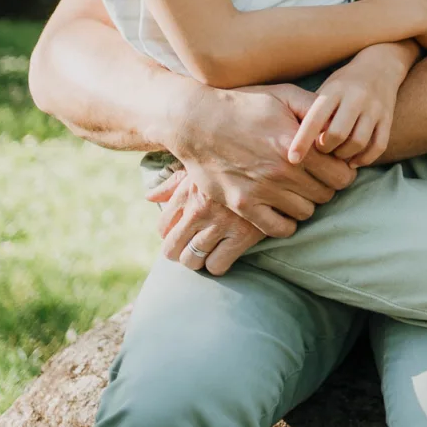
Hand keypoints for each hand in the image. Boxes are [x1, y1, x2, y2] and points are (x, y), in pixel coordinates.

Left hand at [150, 172, 266, 275]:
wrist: (275, 161)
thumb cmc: (235, 163)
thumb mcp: (202, 167)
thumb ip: (173, 184)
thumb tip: (150, 198)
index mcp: (187, 192)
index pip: (163, 227)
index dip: (171, 234)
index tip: (184, 233)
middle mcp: (199, 210)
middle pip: (171, 249)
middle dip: (180, 253)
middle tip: (192, 248)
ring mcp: (220, 224)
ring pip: (192, 261)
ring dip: (198, 261)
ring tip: (208, 254)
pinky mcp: (242, 235)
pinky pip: (217, 265)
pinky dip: (218, 265)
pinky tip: (226, 254)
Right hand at [168, 83, 356, 237]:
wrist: (196, 121)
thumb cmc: (244, 105)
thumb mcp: (283, 94)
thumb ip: (316, 107)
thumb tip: (339, 124)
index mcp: (296, 144)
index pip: (342, 175)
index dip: (343, 170)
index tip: (334, 165)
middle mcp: (281, 171)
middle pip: (327, 194)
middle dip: (326, 185)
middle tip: (315, 177)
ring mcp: (261, 191)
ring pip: (306, 212)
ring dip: (306, 202)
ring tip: (297, 189)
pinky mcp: (242, 205)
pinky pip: (279, 228)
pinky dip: (286, 222)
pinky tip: (282, 207)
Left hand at [288, 43, 411, 166]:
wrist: (381, 65)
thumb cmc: (344, 83)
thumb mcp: (326, 89)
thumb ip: (313, 112)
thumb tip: (295, 142)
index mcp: (335, 90)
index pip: (315, 119)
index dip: (302, 141)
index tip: (292, 158)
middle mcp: (356, 97)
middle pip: (337, 134)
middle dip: (325, 149)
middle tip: (321, 150)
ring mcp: (374, 108)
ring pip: (358, 142)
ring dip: (344, 155)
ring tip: (337, 154)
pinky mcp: (388, 117)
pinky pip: (379, 145)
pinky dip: (365, 158)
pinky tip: (354, 160)